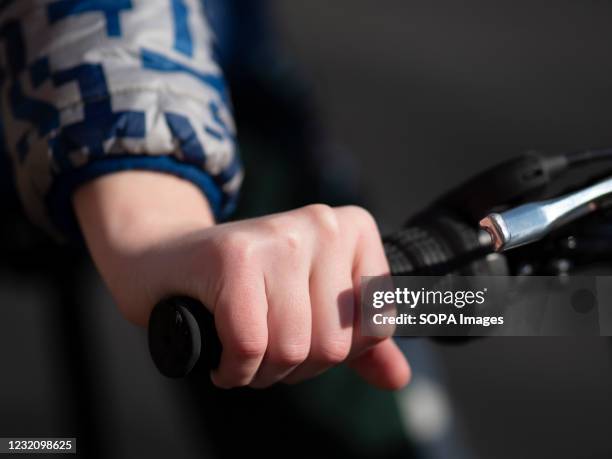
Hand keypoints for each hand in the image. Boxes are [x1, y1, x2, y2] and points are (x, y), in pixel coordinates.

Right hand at [74, 171, 409, 389]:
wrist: (163, 257)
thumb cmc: (242, 286)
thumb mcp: (310, 307)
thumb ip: (359, 342)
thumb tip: (398, 378)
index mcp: (352, 230)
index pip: (376, 327)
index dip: (335, 352)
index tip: (301, 338)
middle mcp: (323, 224)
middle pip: (334, 345)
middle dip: (295, 368)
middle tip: (265, 351)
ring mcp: (280, 236)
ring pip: (294, 349)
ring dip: (263, 373)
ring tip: (243, 353)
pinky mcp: (235, 255)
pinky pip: (251, 346)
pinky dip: (235, 369)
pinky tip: (224, 359)